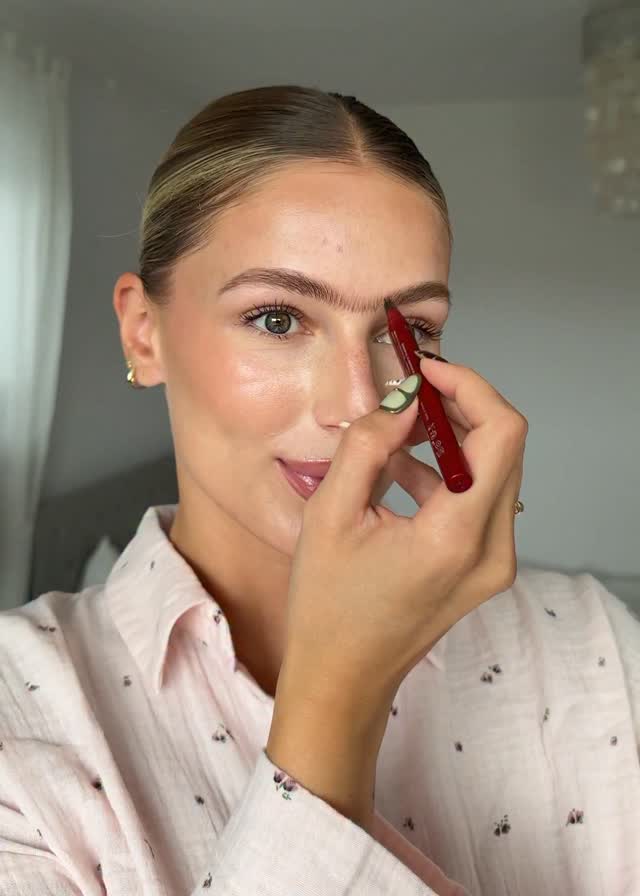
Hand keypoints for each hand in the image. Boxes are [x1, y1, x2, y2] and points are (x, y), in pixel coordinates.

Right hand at [278, 355, 527, 713]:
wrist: (342, 679)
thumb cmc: (329, 607)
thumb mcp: (331, 512)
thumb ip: (369, 442)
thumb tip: (404, 398)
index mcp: (456, 537)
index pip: (502, 433)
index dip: (470, 387)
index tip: (428, 370)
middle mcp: (492, 550)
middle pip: (505, 446)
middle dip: (461, 406)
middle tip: (412, 389)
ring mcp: (494, 563)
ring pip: (495, 469)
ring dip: (453, 437)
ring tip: (395, 431)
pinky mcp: (484, 567)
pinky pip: (480, 498)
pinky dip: (448, 471)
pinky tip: (399, 469)